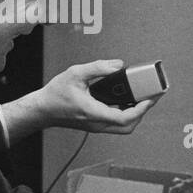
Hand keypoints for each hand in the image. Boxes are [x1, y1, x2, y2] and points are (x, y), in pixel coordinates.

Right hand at [0, 60, 156, 139]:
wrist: (42, 110)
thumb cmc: (55, 94)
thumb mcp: (75, 73)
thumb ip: (98, 67)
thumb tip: (119, 65)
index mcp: (94, 113)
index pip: (125, 118)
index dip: (141, 109)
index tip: (150, 98)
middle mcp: (98, 124)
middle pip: (129, 126)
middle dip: (142, 112)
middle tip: (150, 97)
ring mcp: (97, 126)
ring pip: (124, 127)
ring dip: (135, 114)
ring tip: (141, 97)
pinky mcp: (96, 125)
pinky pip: (116, 123)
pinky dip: (126, 113)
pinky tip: (127, 99)